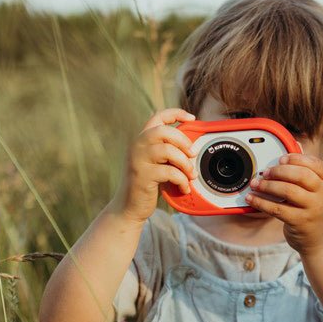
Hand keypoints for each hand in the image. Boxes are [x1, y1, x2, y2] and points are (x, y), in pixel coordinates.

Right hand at [113, 107, 196, 223]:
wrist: (128, 208)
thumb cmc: (147, 184)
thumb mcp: (157, 163)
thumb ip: (168, 151)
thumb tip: (193, 146)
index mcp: (141, 140)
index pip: (157, 117)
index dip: (175, 114)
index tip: (191, 118)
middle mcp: (137, 146)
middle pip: (164, 131)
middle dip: (183, 141)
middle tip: (193, 154)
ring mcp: (138, 160)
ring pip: (168, 150)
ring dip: (185, 163)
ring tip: (191, 175)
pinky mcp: (143, 176)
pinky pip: (170, 172)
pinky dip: (182, 180)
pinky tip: (184, 188)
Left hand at [246, 153, 322, 253]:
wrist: (318, 240)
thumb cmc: (310, 210)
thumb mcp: (313, 191)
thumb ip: (303, 171)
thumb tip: (296, 145)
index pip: (316, 164)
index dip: (297, 158)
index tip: (281, 159)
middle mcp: (322, 194)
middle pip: (301, 175)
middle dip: (279, 171)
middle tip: (265, 172)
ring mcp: (312, 209)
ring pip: (288, 191)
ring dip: (267, 186)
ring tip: (255, 184)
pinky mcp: (300, 222)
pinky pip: (277, 209)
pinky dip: (261, 202)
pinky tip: (251, 199)